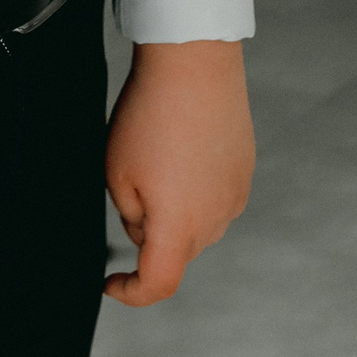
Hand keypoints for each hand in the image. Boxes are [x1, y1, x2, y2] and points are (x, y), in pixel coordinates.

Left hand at [103, 39, 253, 305]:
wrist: (194, 64)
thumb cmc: (150, 115)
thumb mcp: (116, 171)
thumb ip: (130, 215)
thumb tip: (148, 226)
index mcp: (178, 228)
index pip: (158, 284)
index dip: (132, 292)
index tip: (112, 283)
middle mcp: (214, 220)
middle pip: (175, 251)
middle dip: (148, 233)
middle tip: (129, 182)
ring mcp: (234, 197)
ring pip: (195, 225)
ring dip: (173, 210)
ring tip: (157, 155)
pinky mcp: (244, 173)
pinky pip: (213, 198)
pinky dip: (193, 189)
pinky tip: (180, 150)